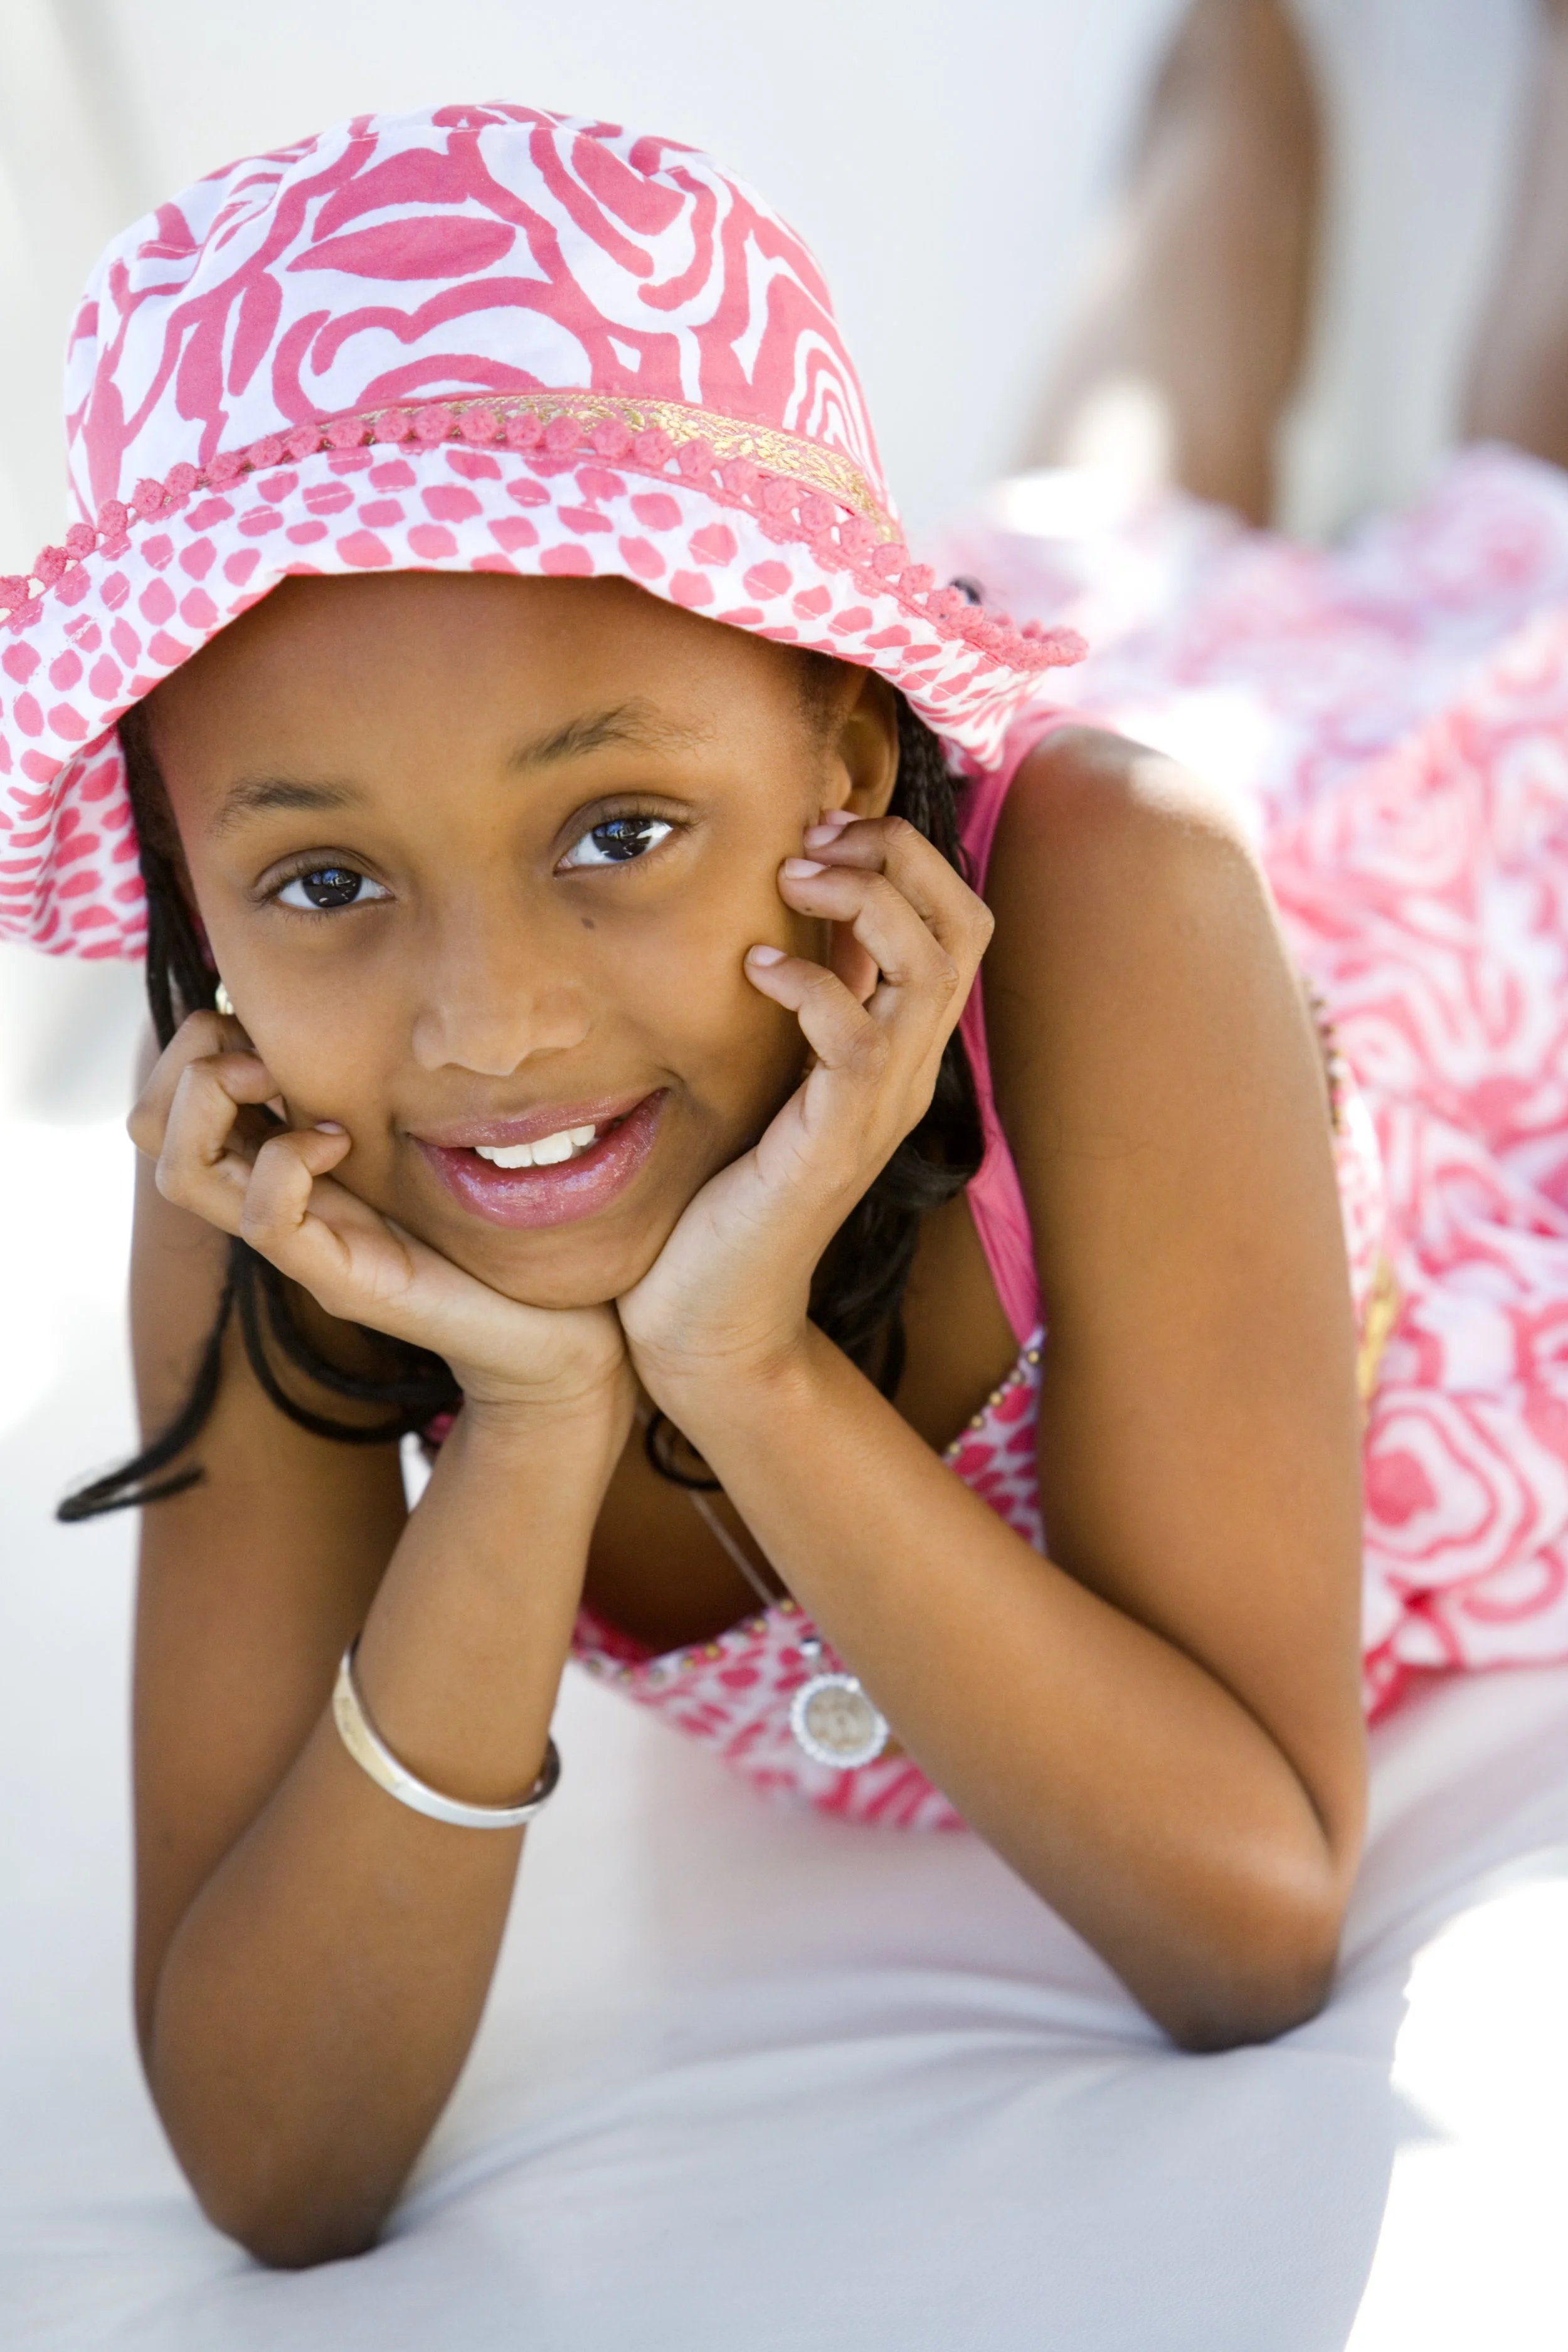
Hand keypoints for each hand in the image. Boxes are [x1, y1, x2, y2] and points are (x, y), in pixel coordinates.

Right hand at [130, 1013, 628, 1420]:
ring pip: (183, 1174)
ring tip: (279, 1080)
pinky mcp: (339, 1278)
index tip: (266, 1019)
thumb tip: (368, 995)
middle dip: (189, 1061)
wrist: (555, 1328)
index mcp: (286, 1159)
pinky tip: (341, 1139)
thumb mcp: (429, 1129)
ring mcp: (300, 1245)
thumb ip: (388, 1079)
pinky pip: (267, 1220)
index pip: (172, 1098)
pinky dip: (288, 1162)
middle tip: (263, 1050)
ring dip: (216, 1102)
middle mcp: (275, 1200)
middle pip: (151, 1128)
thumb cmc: (497, 1224)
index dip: (196, 1040)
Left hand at [618, 811, 991, 1399]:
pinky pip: (858, 1039)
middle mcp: (909, 1072)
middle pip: (966, 925)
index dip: (907, 853)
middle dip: (899, 856)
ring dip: (865, 903)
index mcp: (900, 1047)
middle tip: (814, 839)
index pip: (959, 920)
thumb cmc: (724, 1191)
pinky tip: (754, 970)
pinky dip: (811, 985)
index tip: (825, 828)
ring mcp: (881, 1109)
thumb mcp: (769, 1072)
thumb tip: (788, 907)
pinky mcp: (834, 1143)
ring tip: (790, 880)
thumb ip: (800, 1002)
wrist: (709, 1316)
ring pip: (932, 968)